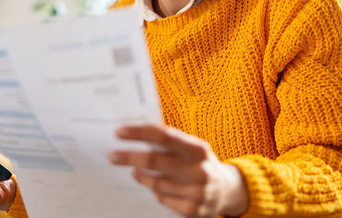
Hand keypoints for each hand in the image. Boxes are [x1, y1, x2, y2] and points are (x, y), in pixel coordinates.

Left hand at [108, 125, 247, 217]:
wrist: (229, 191)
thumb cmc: (200, 163)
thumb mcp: (192, 147)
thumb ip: (169, 141)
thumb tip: (134, 133)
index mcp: (197, 149)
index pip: (163, 136)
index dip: (139, 133)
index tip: (119, 132)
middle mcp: (199, 170)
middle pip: (153, 161)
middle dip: (128, 157)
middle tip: (112, 156)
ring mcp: (197, 192)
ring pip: (155, 183)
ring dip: (140, 176)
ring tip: (135, 171)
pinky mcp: (193, 210)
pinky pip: (162, 199)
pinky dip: (156, 192)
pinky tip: (156, 187)